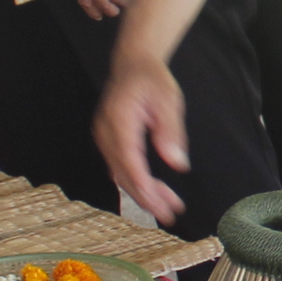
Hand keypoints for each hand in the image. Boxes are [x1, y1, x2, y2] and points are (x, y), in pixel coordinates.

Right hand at [95, 56, 189, 225]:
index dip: (143, 186)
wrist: (133, 65)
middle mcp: (105, 132)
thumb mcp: (168, 99)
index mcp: (118, 120)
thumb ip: (171, 130)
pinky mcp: (109, 143)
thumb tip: (177, 163)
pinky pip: (121, 168)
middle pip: (123, 173)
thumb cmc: (151, 79)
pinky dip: (137, 183)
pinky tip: (156, 194)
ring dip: (144, 194)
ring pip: (121, 175)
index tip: (159, 205)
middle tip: (170, 215)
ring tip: (169, 208)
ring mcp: (104, 139)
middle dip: (146, 198)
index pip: (128, 160)